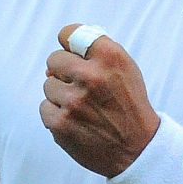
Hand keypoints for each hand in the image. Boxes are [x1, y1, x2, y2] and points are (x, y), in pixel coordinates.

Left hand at [40, 26, 160, 176]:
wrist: (137, 149)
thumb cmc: (129, 106)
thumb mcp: (126, 70)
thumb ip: (97, 54)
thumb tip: (55, 61)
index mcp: (110, 57)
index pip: (69, 33)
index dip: (69, 44)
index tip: (74, 53)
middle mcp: (91, 76)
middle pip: (54, 59)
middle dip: (63, 71)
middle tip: (81, 87)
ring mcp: (73, 101)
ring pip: (48, 85)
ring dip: (61, 95)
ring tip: (84, 108)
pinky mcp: (60, 123)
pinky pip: (45, 107)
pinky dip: (57, 114)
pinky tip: (77, 121)